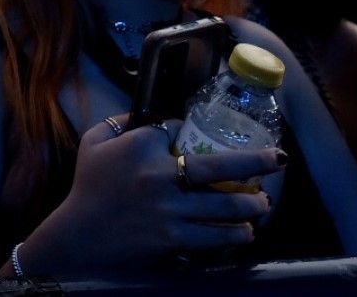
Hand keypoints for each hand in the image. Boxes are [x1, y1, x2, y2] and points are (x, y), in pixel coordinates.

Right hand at [20, 119, 276, 273]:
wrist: (79, 237)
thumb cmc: (88, 187)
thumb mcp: (95, 142)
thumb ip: (121, 122)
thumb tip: (157, 118)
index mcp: (141, 146)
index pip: (179, 128)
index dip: (193, 129)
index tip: (199, 135)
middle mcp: (160, 175)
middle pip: (219, 166)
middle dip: (256, 162)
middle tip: (278, 160)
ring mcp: (170, 210)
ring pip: (226, 207)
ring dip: (252, 205)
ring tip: (263, 204)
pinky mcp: (174, 239)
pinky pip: (215, 237)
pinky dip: (235, 234)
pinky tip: (245, 232)